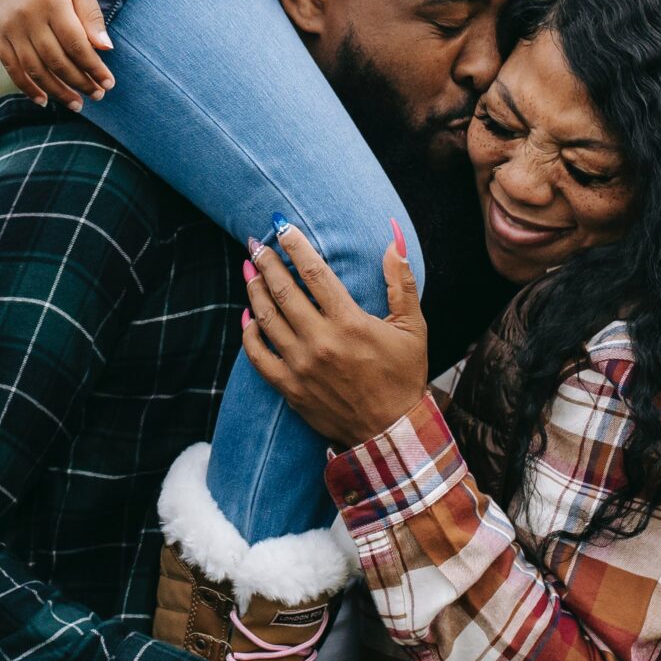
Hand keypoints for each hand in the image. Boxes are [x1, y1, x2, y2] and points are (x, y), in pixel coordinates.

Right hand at [0, 0, 114, 108]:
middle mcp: (28, 17)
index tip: (108, 83)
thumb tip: (105, 48)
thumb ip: (91, 16)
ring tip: (76, 103)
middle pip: (56, 60)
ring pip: (34, 69)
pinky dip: (27, 87)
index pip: (75, 43)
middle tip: (97, 95)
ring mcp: (10, 28)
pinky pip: (12, 68)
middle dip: (79, 82)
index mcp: (52, 2)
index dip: (93, 67)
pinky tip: (44, 100)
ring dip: (57, 91)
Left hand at [242, 223, 429, 448]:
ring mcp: (301, 366)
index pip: (315, 273)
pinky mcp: (290, 388)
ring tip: (250, 270)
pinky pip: (258, 356)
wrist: (390, 433)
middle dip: (267, 262)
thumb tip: (393, 240)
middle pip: (283, 291)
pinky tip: (247, 316)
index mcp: (350, 323)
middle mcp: (321, 342)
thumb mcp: (413, 328)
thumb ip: (401, 282)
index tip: (282, 226)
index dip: (296, 246)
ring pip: (266, 318)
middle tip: (256, 242)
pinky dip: (248, 333)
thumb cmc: (404, 377)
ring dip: (254, 290)